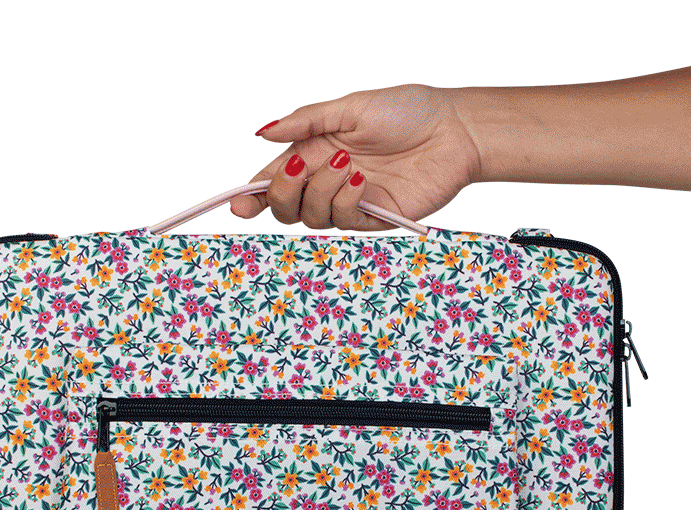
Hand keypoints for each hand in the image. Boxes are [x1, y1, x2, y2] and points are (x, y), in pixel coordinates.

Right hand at [229, 85, 481, 229]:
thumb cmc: (408, 111)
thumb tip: (262, 133)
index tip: (236, 204)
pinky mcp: (375, 218)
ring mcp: (350, 202)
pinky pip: (345, 221)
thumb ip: (306, 122)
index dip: (251, 195)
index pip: (274, 181)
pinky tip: (360, 179)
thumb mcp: (350, 106)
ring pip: (312, 218)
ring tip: (348, 164)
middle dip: (280, 194)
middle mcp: (328, 181)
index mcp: (316, 153)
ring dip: (320, 191)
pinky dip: (345, 201)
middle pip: (285, 208)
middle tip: (295, 169)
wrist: (454, 129)